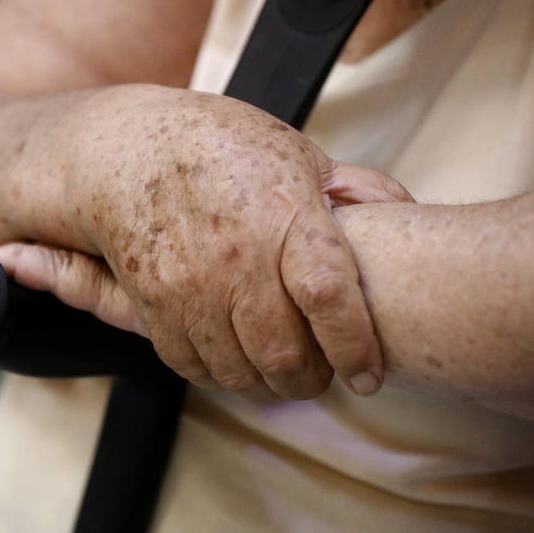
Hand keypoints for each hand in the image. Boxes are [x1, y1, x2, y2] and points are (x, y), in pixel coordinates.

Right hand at [0, 85, 411, 398]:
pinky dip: (219, 376)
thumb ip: (353, 187)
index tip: (367, 375)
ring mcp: (191, 284)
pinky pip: (192, 365)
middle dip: (310, 381)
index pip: (328, 295)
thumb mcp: (294, 151)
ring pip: (238, 370)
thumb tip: (407, 210)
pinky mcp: (155, 304)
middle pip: (283, 352)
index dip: (354, 347)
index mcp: (284, 214)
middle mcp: (237, 255)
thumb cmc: (217, 146)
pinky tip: (235, 363)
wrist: (126, 149)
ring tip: (280, 375)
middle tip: (322, 378)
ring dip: (266, 386)